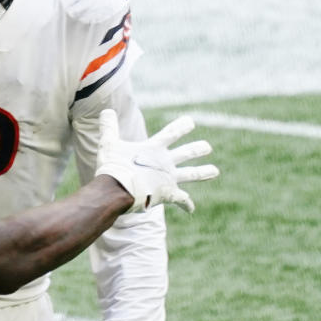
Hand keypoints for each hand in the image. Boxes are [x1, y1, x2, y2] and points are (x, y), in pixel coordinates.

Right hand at [95, 109, 218, 212]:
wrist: (118, 190)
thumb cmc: (113, 167)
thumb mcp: (108, 144)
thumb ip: (109, 127)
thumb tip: (106, 111)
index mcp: (153, 149)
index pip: (171, 134)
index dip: (181, 127)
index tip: (191, 122)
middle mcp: (165, 162)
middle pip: (186, 153)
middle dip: (197, 149)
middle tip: (207, 147)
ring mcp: (168, 179)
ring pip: (190, 174)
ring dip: (202, 172)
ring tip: (214, 171)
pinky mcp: (168, 195)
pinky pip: (181, 200)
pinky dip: (186, 204)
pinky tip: (191, 209)